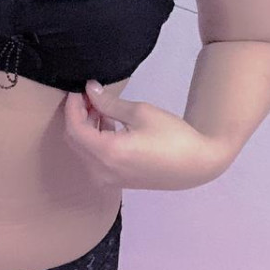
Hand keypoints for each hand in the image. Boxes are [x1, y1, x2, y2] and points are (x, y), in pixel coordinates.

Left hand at [62, 80, 221, 190]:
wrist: (197, 165)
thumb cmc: (172, 136)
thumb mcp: (140, 112)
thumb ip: (109, 102)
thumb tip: (89, 89)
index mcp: (107, 153)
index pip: (74, 128)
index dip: (73, 106)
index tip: (79, 88)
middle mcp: (101, 171)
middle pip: (74, 140)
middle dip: (77, 116)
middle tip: (88, 95)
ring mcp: (108, 180)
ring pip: (83, 150)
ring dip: (86, 127)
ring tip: (99, 106)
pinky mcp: (116, 181)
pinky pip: (94, 159)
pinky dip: (94, 140)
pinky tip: (107, 123)